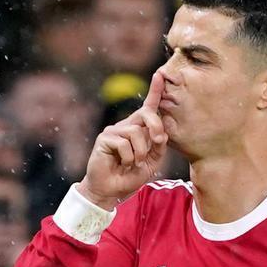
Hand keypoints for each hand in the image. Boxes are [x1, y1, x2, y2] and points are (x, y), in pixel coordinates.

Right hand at [80, 71, 169, 209]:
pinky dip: (128, 158)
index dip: (155, 91)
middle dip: (156, 126)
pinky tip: (123, 164)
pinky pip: (124, 143)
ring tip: (134, 164)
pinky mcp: (104, 138)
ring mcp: (114, 131)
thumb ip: (158, 146)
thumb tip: (162, 132)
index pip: (148, 107)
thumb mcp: (151, 162)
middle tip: (158, 141)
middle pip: (146, 113)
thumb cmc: (129, 176)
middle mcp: (126, 126)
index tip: (161, 74)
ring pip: (136, 132)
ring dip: (140, 152)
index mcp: (138, 129)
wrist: (110, 191)